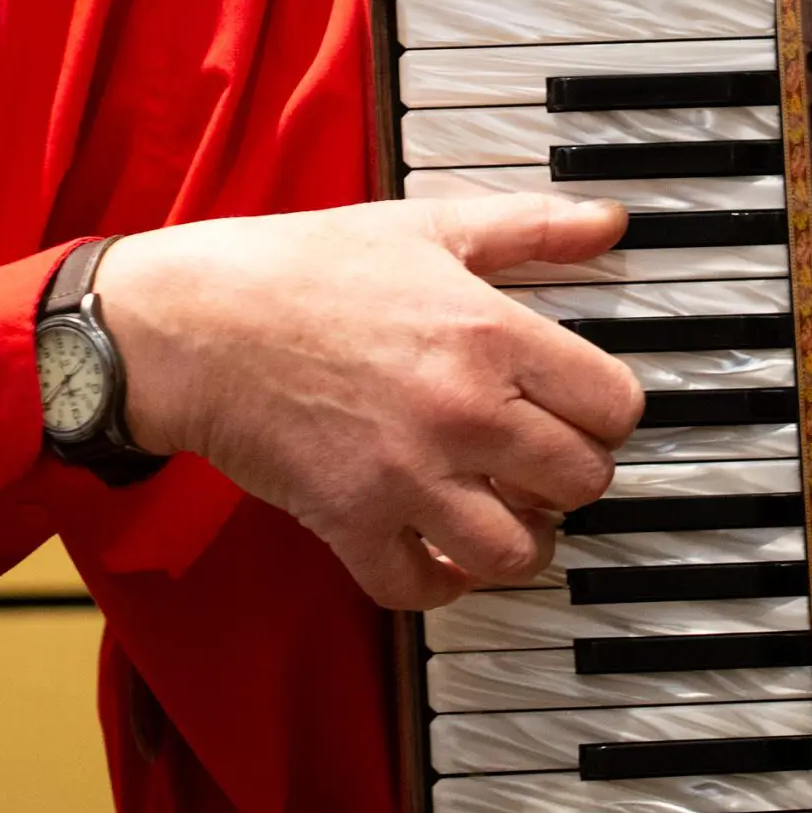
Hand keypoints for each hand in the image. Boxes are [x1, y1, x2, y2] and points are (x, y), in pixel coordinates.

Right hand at [94, 196, 642, 607]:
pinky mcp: (353, 525)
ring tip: (508, 507)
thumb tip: (609, 222)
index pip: (614, 406)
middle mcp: (462, 413)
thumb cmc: (305, 268)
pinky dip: (441, 580)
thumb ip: (530, 228)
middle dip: (574, 470)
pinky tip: (442, 546)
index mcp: (489, 334)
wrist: (197, 322)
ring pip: (519, 552)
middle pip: (582, 482)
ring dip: (524, 536)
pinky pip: (426, 590)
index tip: (585, 404)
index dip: (609, 407)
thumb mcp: (428, 227)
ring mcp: (408, 478)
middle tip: (545, 453)